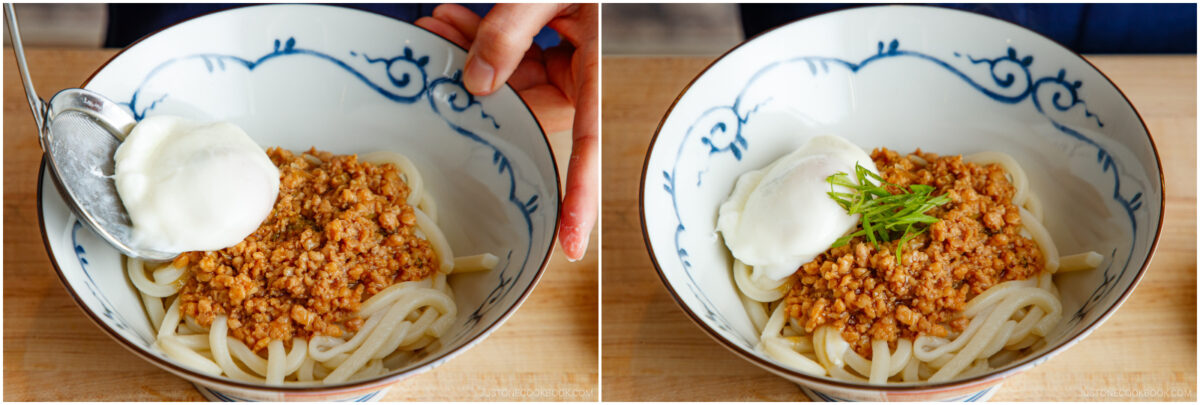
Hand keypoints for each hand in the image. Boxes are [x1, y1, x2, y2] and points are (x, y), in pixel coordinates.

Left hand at [417, 4, 597, 260]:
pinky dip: (482, 39)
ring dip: (470, 55)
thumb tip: (476, 82)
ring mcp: (569, 57)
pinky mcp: (556, 43)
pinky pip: (514, 55)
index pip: (590, 143)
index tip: (570, 245)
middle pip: (529, 104)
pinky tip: (451, 20)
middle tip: (432, 48)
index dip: (580, 198)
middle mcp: (586, 69)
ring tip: (433, 25)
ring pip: (513, 79)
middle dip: (478, 86)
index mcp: (600, 64)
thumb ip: (510, 31)